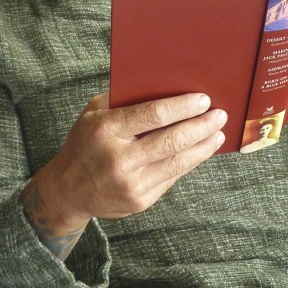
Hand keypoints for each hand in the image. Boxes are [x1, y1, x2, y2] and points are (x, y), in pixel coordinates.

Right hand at [22, 92, 226, 256]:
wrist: (68, 190)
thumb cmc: (86, 142)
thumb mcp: (93, 113)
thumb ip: (124, 100)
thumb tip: (166, 86)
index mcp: (106, 129)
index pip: (154, 114)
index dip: (183, 107)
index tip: (203, 99)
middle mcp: (119, 158)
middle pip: (172, 140)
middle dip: (201, 125)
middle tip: (219, 115)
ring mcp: (131, 183)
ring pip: (178, 162)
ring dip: (203, 146)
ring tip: (218, 134)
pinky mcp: (140, 201)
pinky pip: (172, 177)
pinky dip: (190, 162)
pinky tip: (200, 151)